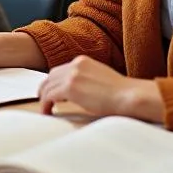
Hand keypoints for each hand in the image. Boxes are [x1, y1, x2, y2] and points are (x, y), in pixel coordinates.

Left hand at [37, 55, 163, 120]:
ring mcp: (72, 75)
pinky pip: (50, 96)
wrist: (128, 95)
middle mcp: (75, 65)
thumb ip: (87, 79)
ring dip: (44, 97)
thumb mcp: (101, 78)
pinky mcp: (70, 87)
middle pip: (52, 75)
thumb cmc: (121, 93)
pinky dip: (45, 104)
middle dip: (46, 87)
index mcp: (83, 61)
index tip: (53, 91)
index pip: (61, 70)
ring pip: (48, 85)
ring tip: (45, 108)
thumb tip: (80, 90)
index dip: (54, 81)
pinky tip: (47, 111)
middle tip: (44, 99)